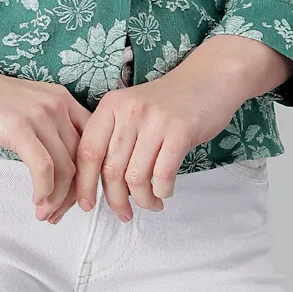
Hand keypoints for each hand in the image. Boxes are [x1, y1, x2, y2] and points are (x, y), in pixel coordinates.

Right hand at [0, 56, 92, 222]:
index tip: (77, 199)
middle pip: (83, 159)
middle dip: (74, 194)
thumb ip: (46, 131)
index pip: (93, 143)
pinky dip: (44, 191)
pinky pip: (44, 168)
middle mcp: (57, 103)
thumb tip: (62, 170)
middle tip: (57, 215)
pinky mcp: (18, 127)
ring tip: (45, 214)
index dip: (89, 175)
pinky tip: (36, 202)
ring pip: (67, 168)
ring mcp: (39, 114)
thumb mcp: (24, 111)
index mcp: (62, 99)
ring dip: (58, 199)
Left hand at [57, 35, 292, 221]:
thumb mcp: (131, 110)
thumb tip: (96, 183)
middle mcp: (129, 110)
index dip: (84, 183)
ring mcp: (155, 121)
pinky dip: (162, 191)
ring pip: (136, 177)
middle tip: (123, 213)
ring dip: (142, 200)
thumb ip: (113, 138)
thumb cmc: (167, 102)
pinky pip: (163, 175)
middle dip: (115, 200)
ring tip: (151, 203)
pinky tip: (165, 192)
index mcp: (111, 105)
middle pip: (111, 169)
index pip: (87, 151)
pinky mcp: (180, 131)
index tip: (86, 205)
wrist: (208, 78)